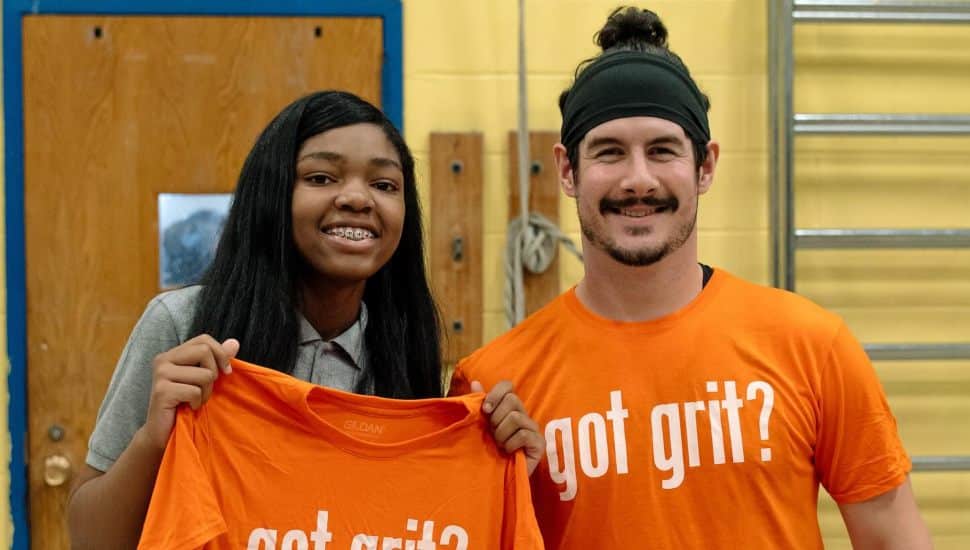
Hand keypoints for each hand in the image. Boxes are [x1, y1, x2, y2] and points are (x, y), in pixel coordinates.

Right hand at [142, 335, 238, 449]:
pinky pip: (195, 392)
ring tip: (194, 401)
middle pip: (205, 351)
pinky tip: (188, 408)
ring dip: (206, 393)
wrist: (163, 433)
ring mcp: (160, 374)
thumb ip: (217, 360)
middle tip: (205, 390)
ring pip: (204, 374)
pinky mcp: (161, 391)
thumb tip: (234, 343)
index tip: (225, 372)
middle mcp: (163, 360)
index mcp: (173, 354)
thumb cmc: (185, 404)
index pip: (204, 340)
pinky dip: (197, 403)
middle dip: (213, 374)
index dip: (220, 353)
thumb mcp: (204, 379)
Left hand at [472, 380, 543, 475]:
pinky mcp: (539, 443)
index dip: (495, 393)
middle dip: (496, 418)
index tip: (485, 410)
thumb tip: (475, 382)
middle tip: (493, 434)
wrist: (500, 478)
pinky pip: (523, 434)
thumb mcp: (482, 426)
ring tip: (500, 445)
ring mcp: (533, 428)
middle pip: (512, 399)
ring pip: (516, 417)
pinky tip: (509, 452)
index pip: (507, 386)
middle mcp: (523, 414)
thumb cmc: (491, 451)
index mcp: (509, 408)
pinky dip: (510, 444)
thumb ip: (480, 405)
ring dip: (502, 433)